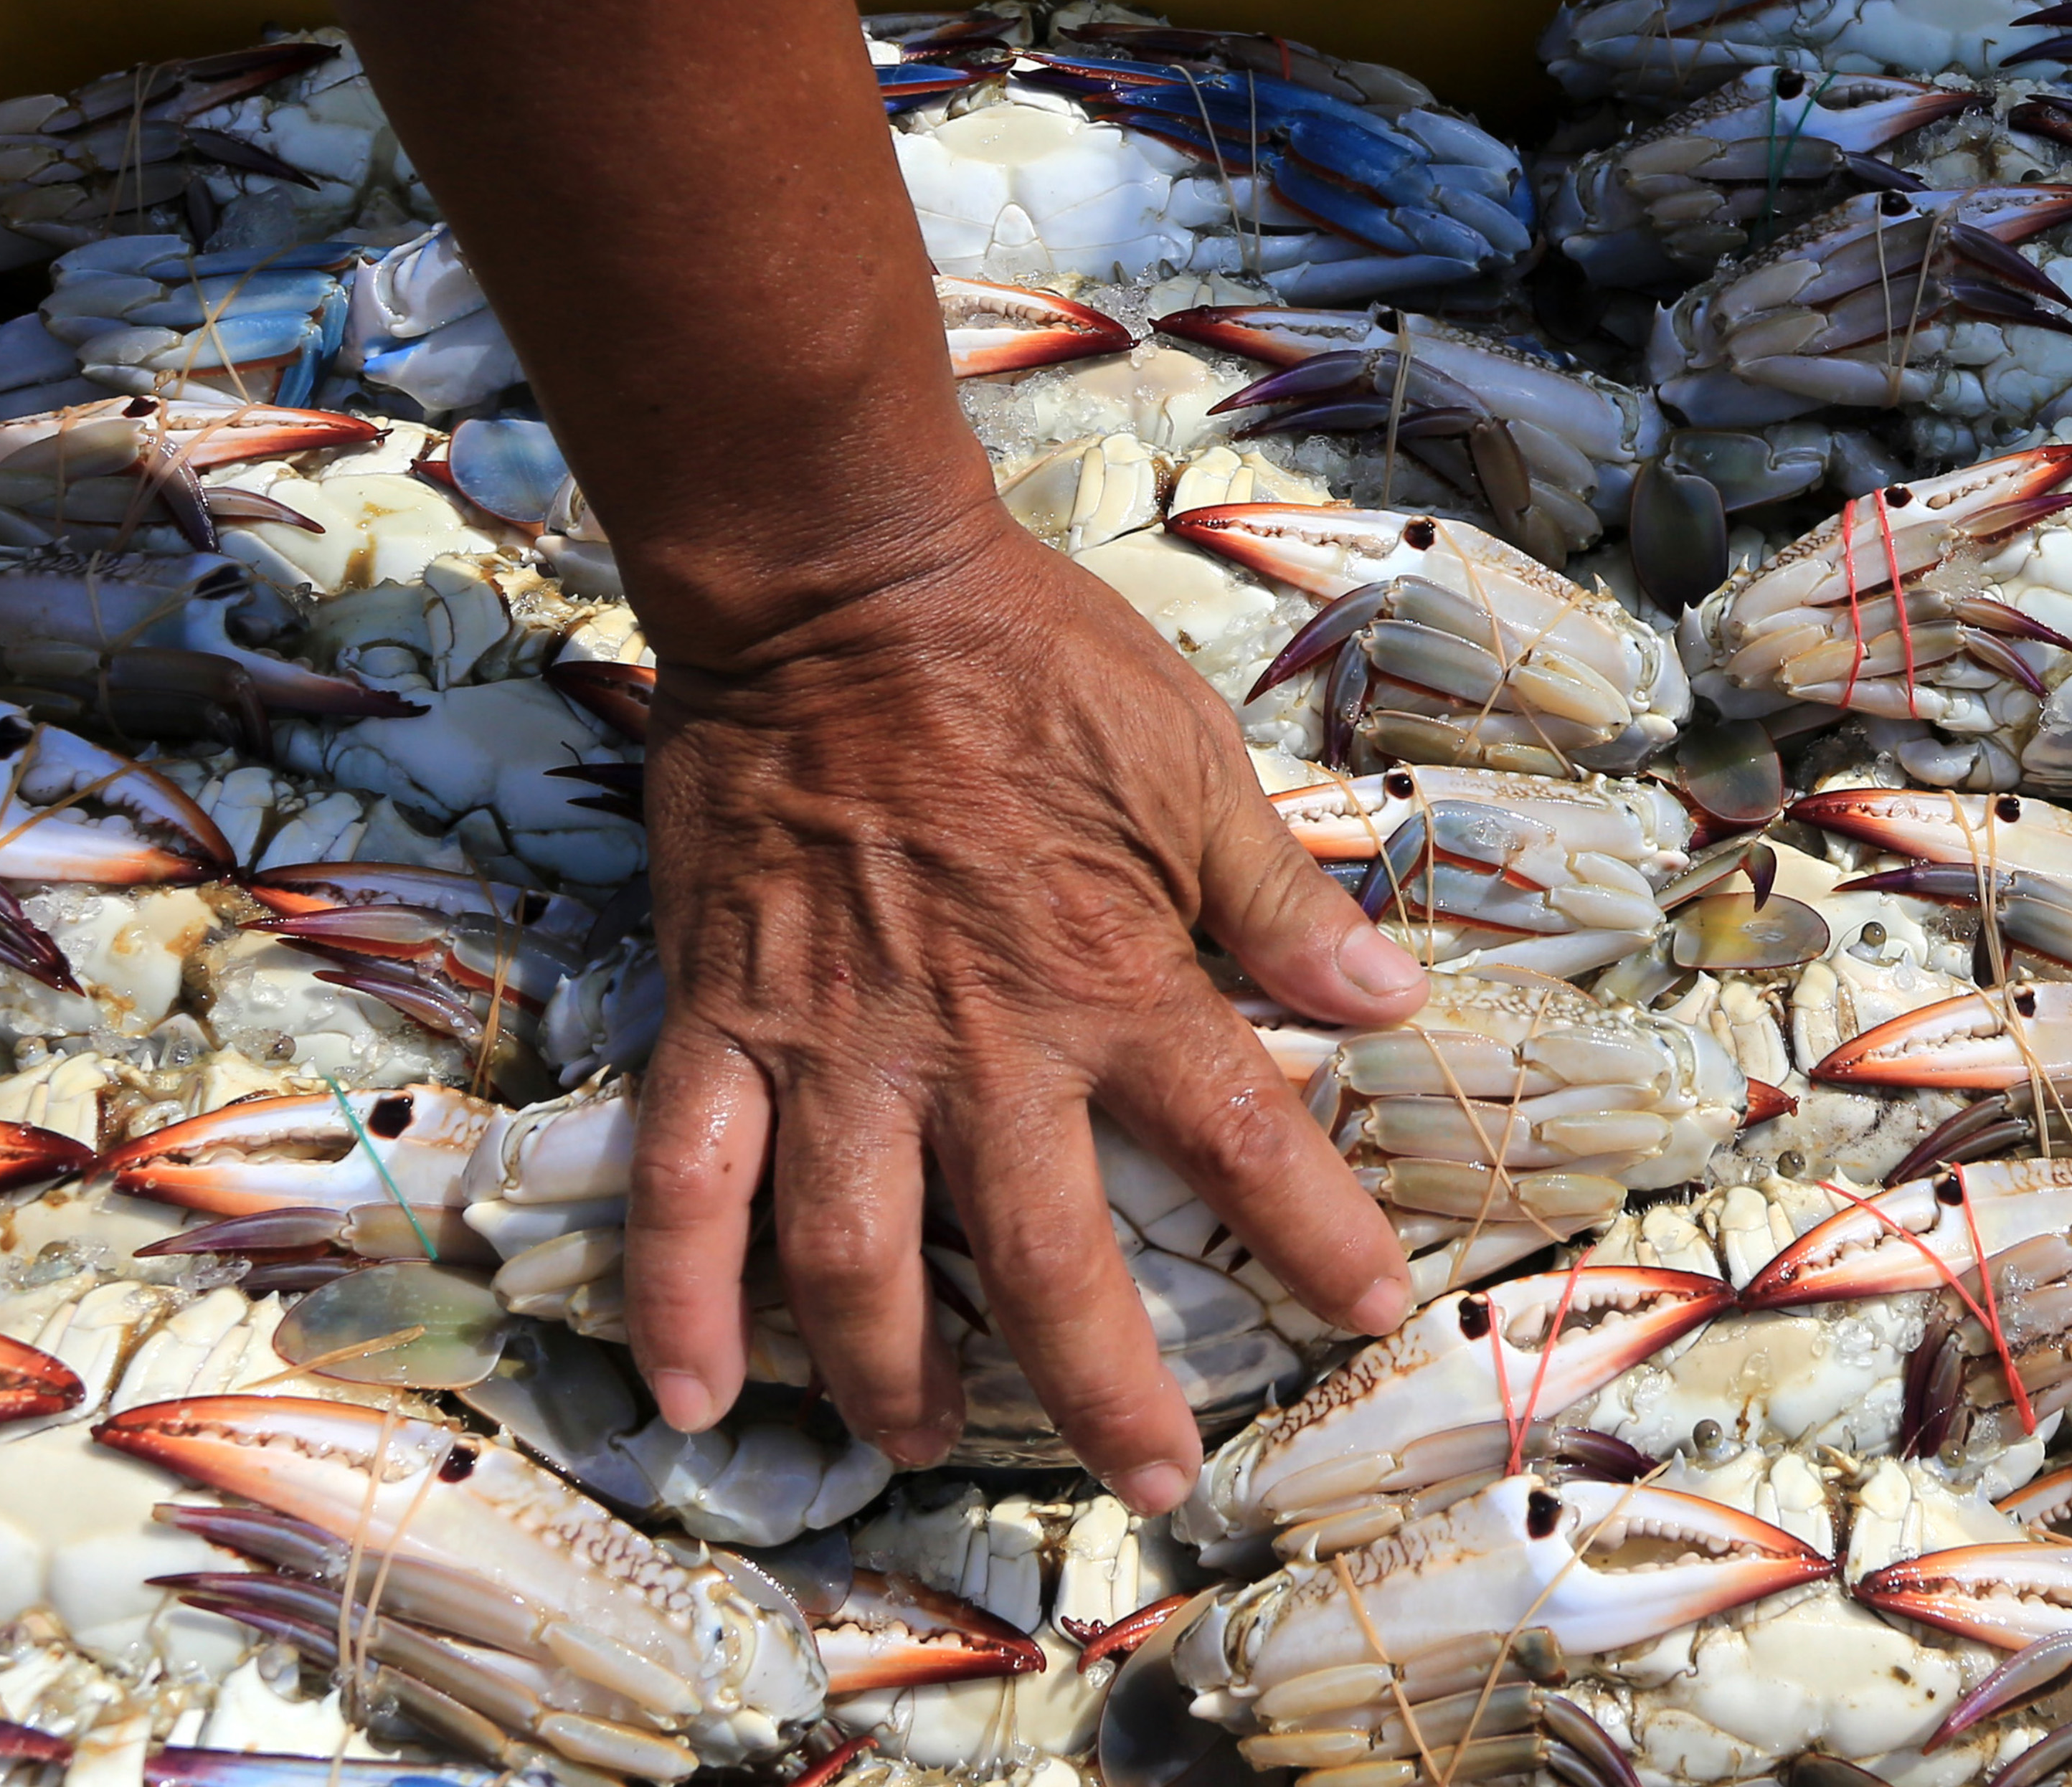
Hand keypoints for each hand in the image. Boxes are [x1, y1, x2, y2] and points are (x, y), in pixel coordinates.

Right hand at [619, 514, 1427, 1509]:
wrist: (840, 588)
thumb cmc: (1029, 666)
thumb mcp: (1190, 768)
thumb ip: (1279, 903)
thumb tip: (1390, 1003)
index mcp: (1113, 979)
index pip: (1241, 1142)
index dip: (1315, 1240)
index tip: (1367, 1311)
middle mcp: (979, 1044)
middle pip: (1044, 1259)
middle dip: (1100, 1391)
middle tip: (1148, 1482)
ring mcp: (837, 1044)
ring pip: (856, 1257)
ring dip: (892, 1374)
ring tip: (922, 1447)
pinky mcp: (722, 1019)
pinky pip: (688, 1182)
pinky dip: (681, 1293)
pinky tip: (694, 1392)